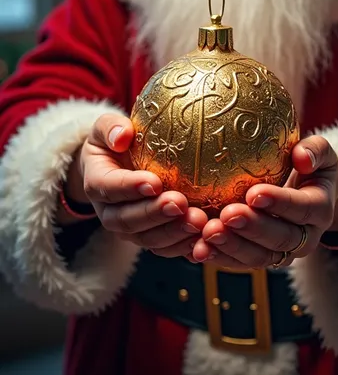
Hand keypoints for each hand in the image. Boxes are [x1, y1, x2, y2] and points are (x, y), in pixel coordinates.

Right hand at [60, 113, 206, 258]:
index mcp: (97, 182)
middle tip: (180, 203)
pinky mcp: (148, 237)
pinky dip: (182, 247)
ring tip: (197, 221)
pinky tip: (202, 240)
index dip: (130, 188)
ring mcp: (129, 229)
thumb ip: (111, 128)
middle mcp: (109, 212)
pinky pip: (163, 248)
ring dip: (172, 233)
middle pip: (128, 220)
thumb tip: (123, 135)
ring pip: (146, 239)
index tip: (154, 182)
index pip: (109, 188)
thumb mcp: (106, 128)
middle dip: (155, 214)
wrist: (112, 167)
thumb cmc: (114, 143)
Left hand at [193, 135, 337, 268]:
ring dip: (232, 246)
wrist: (309, 195)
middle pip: (280, 239)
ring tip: (208, 232)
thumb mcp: (321, 153)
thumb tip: (302, 156)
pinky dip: (219, 257)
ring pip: (259, 257)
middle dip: (252, 228)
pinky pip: (240, 262)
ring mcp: (283, 253)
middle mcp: (305, 238)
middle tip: (228, 215)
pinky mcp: (260, 258)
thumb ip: (315, 150)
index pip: (303, 209)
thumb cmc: (309, 166)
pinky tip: (198, 248)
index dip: (280, 203)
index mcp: (320, 209)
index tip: (254, 193)